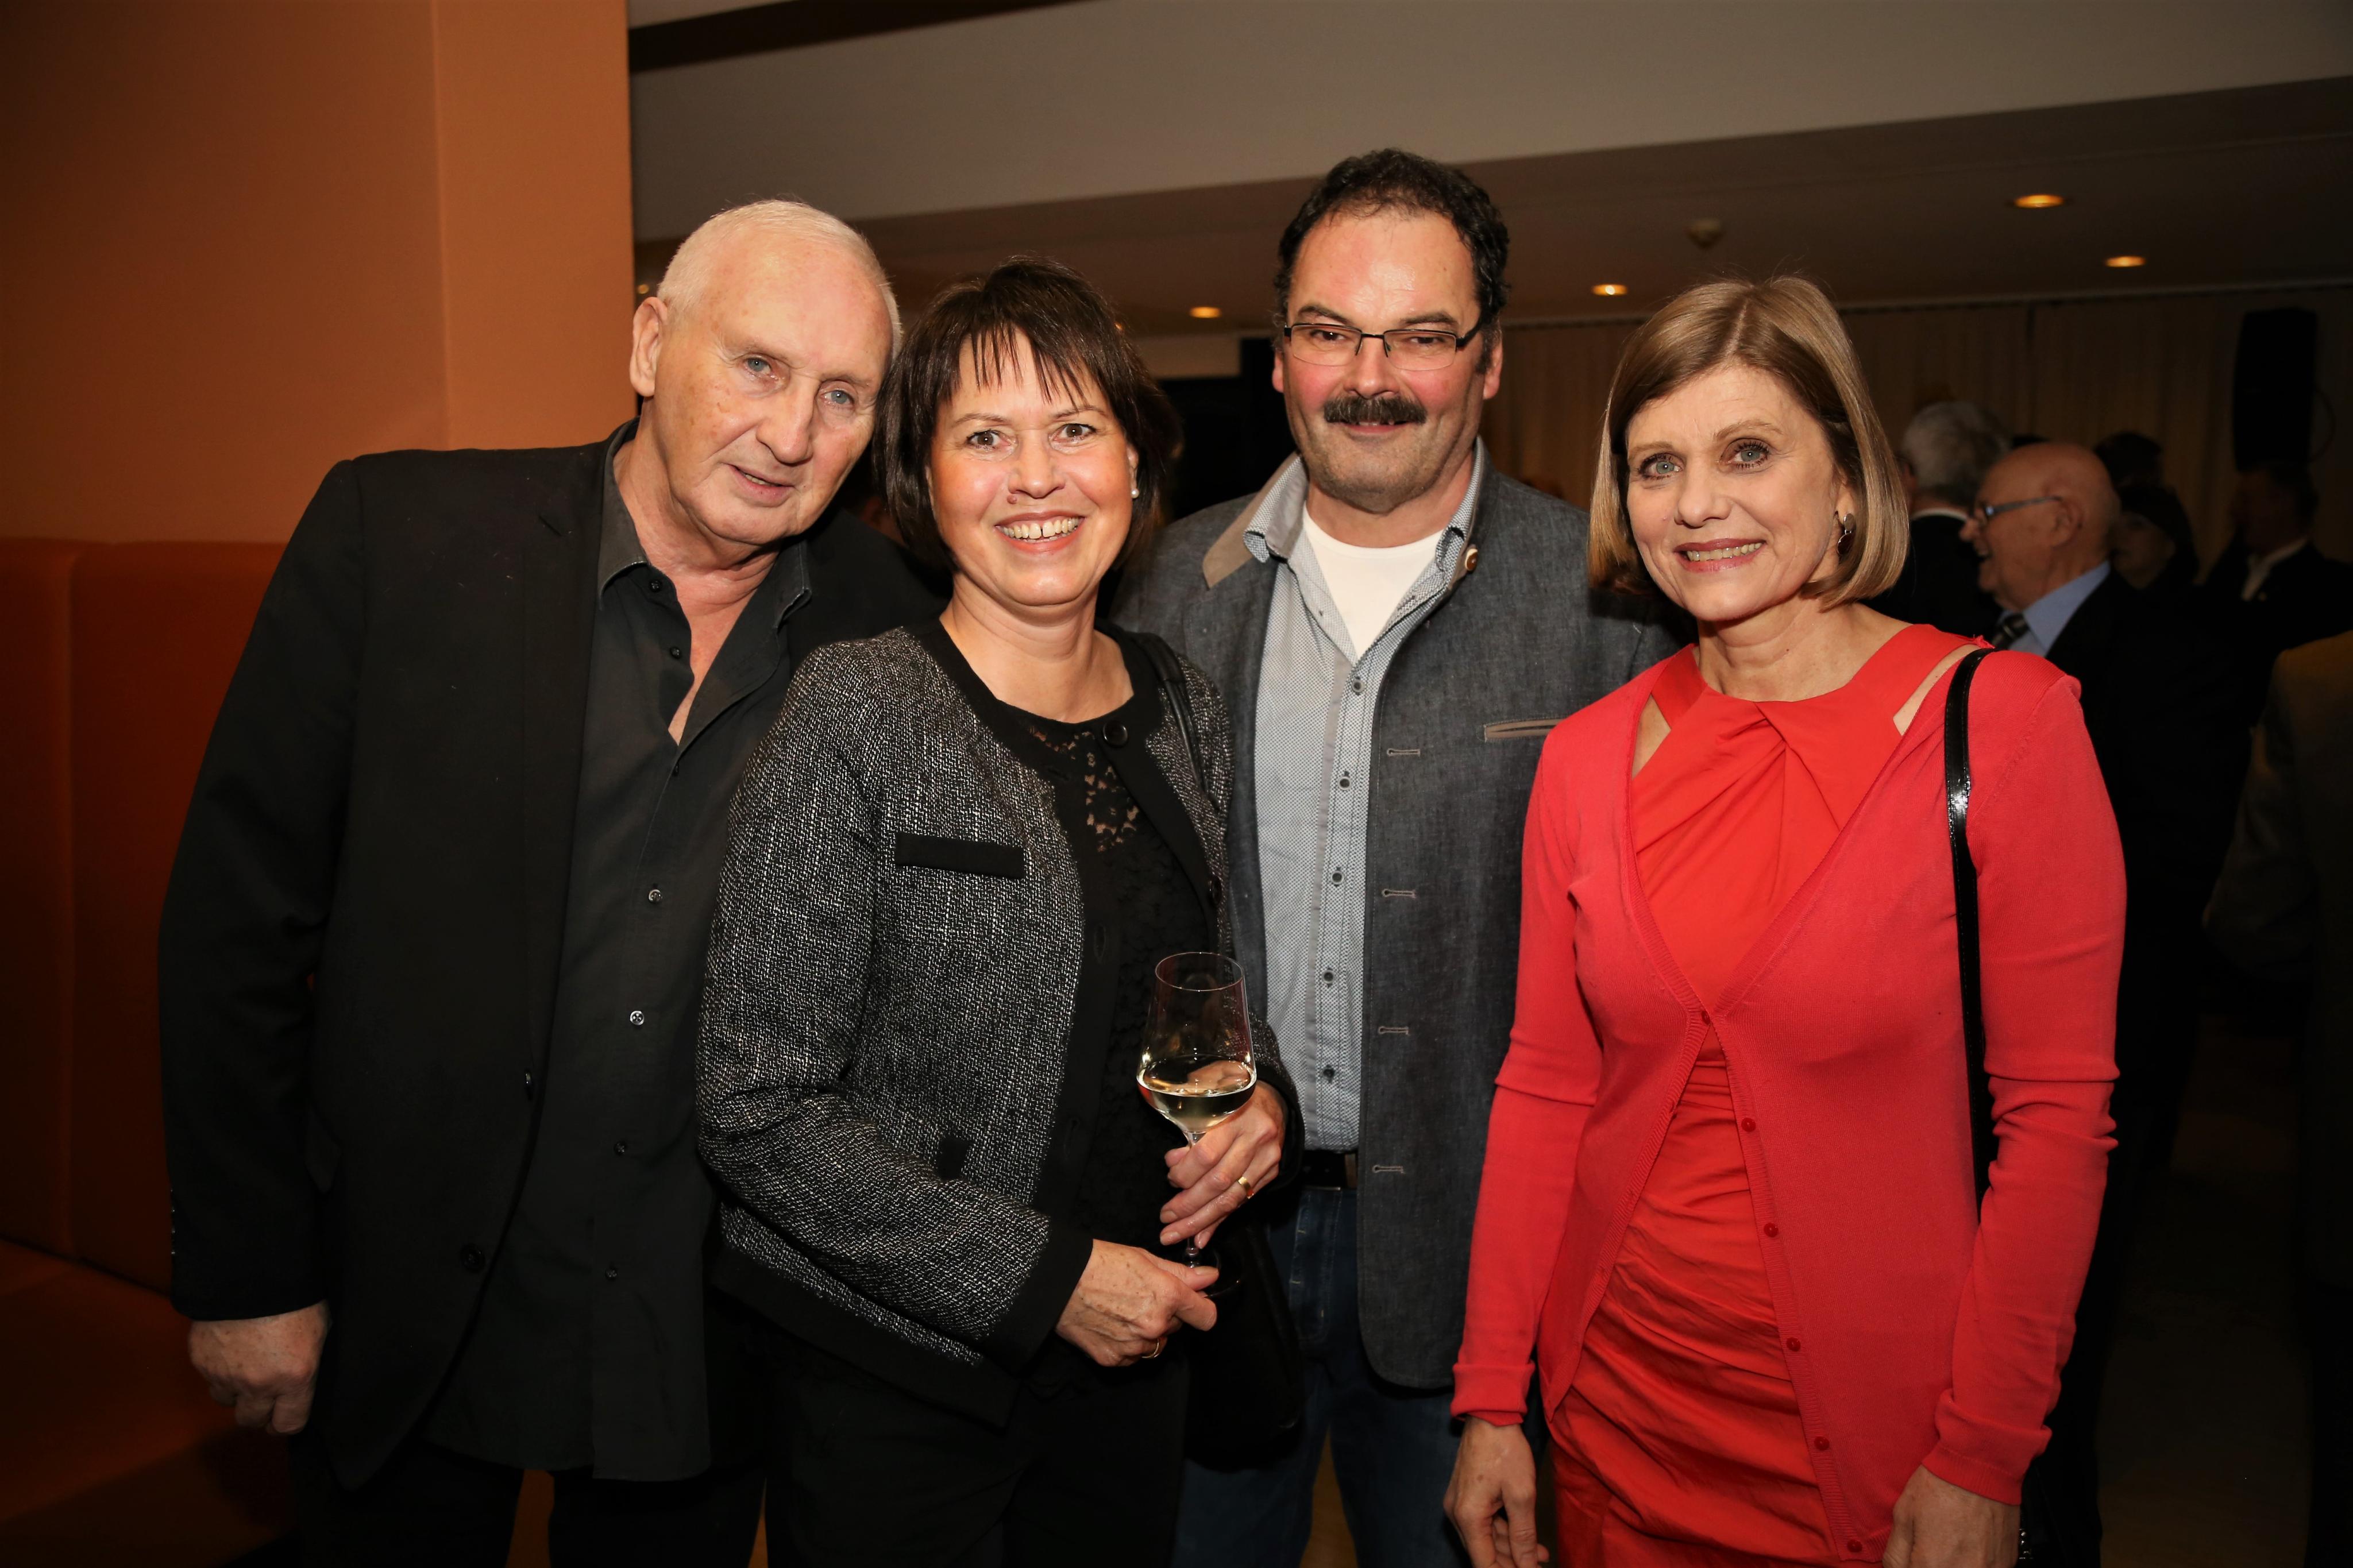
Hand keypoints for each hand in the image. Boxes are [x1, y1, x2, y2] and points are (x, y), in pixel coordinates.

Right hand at [188, 1301, 330, 1434]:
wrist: (253, 1273)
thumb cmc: (295, 1297)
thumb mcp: (319, 1330)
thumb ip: (309, 1362)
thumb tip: (304, 1377)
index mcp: (295, 1379)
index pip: (288, 1424)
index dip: (286, 1422)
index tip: (285, 1416)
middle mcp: (259, 1385)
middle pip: (251, 1420)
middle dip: (258, 1412)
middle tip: (263, 1398)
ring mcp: (227, 1376)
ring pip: (226, 1402)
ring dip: (235, 1392)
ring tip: (244, 1370)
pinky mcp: (202, 1362)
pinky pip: (210, 1379)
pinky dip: (218, 1371)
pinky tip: (229, 1350)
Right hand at [1055, 1240, 1217, 1366]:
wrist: (1058, 1281)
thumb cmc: (1099, 1262)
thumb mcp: (1145, 1258)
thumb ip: (1182, 1273)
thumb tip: (1210, 1278)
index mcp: (1167, 1296)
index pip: (1206, 1316)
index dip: (1202, 1307)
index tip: (1194, 1303)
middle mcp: (1155, 1326)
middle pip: (1177, 1327)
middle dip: (1167, 1314)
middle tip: (1141, 1295)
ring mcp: (1134, 1346)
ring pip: (1155, 1343)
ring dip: (1147, 1331)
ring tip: (1122, 1309)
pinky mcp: (1114, 1359)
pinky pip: (1133, 1356)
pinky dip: (1127, 1344)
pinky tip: (1111, 1323)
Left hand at [1160, 1084, 1284, 1247]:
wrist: (1273, 1099)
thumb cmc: (1232, 1094)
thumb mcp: (1209, 1098)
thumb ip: (1191, 1127)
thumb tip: (1173, 1162)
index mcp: (1238, 1117)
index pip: (1207, 1155)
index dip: (1184, 1173)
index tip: (1170, 1180)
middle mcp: (1256, 1140)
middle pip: (1218, 1182)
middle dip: (1188, 1206)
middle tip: (1165, 1219)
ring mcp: (1267, 1160)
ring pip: (1231, 1199)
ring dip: (1201, 1220)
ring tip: (1176, 1234)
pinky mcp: (1271, 1174)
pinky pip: (1242, 1203)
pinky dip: (1219, 1221)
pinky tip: (1201, 1235)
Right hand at [1445, 1416, 1549, 1567]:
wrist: (1489, 1414)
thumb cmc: (1506, 1451)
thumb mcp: (1521, 1496)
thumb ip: (1523, 1536)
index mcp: (1468, 1517)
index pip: (1484, 1563)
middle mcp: (1457, 1514)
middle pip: (1484, 1552)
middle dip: (1513, 1560)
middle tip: (1541, 1560)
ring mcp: (1459, 1504)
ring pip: (1485, 1537)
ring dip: (1511, 1546)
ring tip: (1540, 1550)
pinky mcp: (1465, 1495)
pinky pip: (1483, 1521)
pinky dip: (1503, 1529)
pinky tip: (1524, 1532)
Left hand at [1883, 1465, 2018, 1567]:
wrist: (1982, 1465)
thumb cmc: (1941, 1485)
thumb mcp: (1903, 1515)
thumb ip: (1896, 1555)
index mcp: (1933, 1566)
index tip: (1912, 1558)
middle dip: (1929, 1565)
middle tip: (1929, 1549)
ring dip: (1951, 1566)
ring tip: (1948, 1544)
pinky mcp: (2006, 1564)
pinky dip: (1972, 1564)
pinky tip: (1967, 1546)